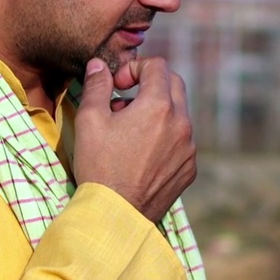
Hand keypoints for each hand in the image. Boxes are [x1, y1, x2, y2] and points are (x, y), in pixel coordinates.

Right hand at [72, 57, 196, 221]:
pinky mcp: (189, 168)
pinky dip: (165, 137)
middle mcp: (182, 124)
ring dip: (158, 111)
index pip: (157, 66)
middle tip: (125, 101)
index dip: (135, 68)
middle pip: (174, 84)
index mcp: (159, 106)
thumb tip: (100, 65)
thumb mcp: (90, 120)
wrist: (116, 214)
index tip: (118, 85)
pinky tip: (142, 153)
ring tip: (129, 129)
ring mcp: (189, 148)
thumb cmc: (100, 166)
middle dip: (151, 84)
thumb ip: (98, 86)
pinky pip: (181, 141)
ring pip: (179, 114)